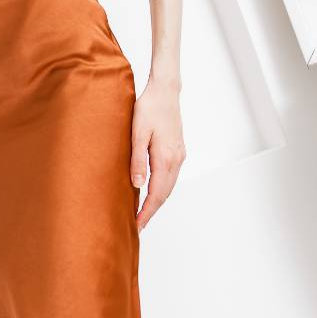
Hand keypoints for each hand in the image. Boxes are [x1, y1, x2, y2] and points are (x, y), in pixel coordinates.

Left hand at [129, 77, 185, 231]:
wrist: (165, 91)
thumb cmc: (148, 108)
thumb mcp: (137, 133)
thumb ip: (137, 160)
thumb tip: (137, 185)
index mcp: (165, 158)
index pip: (156, 194)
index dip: (146, 212)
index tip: (137, 226)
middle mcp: (176, 159)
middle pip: (165, 194)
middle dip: (151, 212)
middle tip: (137, 226)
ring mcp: (179, 155)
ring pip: (169, 186)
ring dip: (157, 201)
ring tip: (142, 213)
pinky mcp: (178, 150)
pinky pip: (170, 177)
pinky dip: (161, 189)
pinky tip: (151, 191)